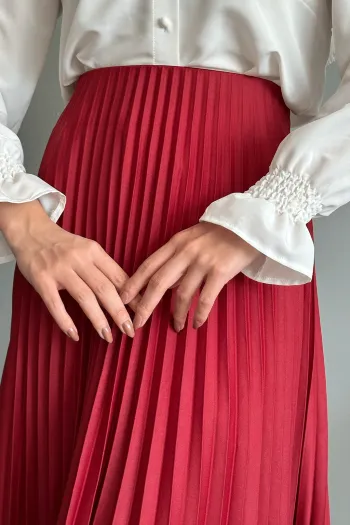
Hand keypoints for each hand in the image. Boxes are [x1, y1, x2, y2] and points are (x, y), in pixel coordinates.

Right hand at [2, 201, 139, 341]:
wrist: (30, 230)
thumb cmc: (63, 245)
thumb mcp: (87, 249)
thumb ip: (104, 268)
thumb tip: (128, 292)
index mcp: (94, 251)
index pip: (118, 277)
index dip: (132, 297)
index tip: (142, 313)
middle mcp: (79, 259)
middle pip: (105, 288)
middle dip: (120, 312)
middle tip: (130, 331)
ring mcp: (59, 269)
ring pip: (85, 297)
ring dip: (98, 319)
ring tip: (108, 337)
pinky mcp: (41, 279)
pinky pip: (55, 304)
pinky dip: (65, 321)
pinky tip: (75, 335)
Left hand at [120, 222, 260, 330]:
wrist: (250, 224)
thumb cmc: (220, 233)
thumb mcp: (193, 239)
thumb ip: (176, 258)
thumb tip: (163, 285)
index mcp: (175, 243)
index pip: (148, 265)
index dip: (133, 284)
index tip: (121, 300)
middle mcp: (185, 252)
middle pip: (158, 282)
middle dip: (145, 305)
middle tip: (137, 323)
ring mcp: (203, 261)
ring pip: (181, 294)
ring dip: (176, 314)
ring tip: (176, 327)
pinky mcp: (220, 271)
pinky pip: (205, 299)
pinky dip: (199, 314)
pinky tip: (196, 324)